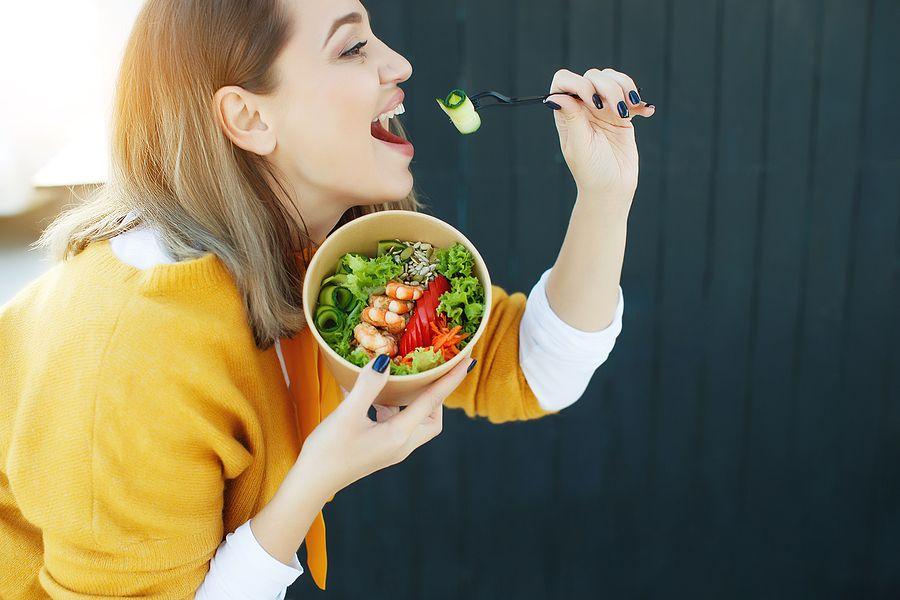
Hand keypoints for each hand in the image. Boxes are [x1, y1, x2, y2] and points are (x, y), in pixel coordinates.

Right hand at [295, 354, 475, 497]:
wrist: (311, 484)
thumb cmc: (328, 451)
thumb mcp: (347, 414)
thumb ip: (368, 386)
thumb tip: (386, 360)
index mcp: (400, 435)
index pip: (433, 401)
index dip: (450, 379)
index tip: (467, 360)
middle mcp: (402, 445)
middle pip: (432, 418)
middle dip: (434, 395)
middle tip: (427, 373)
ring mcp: (391, 450)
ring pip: (414, 423)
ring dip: (412, 402)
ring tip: (400, 381)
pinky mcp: (379, 451)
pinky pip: (396, 425)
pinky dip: (393, 409)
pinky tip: (373, 396)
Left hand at [544, 67, 654, 205]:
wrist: (613, 188)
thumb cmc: (591, 171)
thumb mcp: (579, 145)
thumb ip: (571, 118)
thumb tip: (554, 97)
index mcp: (567, 113)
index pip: (564, 82)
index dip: (578, 83)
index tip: (592, 102)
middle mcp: (584, 107)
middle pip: (593, 76)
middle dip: (608, 88)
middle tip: (616, 112)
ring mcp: (604, 109)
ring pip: (612, 79)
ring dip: (625, 88)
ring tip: (629, 111)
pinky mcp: (622, 115)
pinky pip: (631, 96)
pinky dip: (640, 101)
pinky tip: (646, 112)